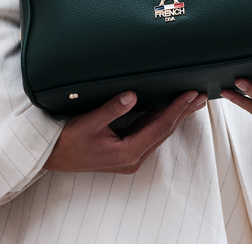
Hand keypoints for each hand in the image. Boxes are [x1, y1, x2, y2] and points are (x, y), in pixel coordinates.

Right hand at [43, 90, 207, 173]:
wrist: (51, 157)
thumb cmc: (67, 143)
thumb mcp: (88, 123)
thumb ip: (111, 109)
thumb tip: (132, 95)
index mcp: (128, 153)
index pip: (160, 127)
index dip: (177, 110)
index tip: (190, 95)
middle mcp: (133, 157)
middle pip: (164, 130)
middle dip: (183, 112)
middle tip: (200, 96)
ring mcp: (130, 155)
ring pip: (158, 131)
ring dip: (175, 115)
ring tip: (191, 101)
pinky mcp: (126, 150)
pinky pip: (149, 132)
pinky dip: (161, 119)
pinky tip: (169, 109)